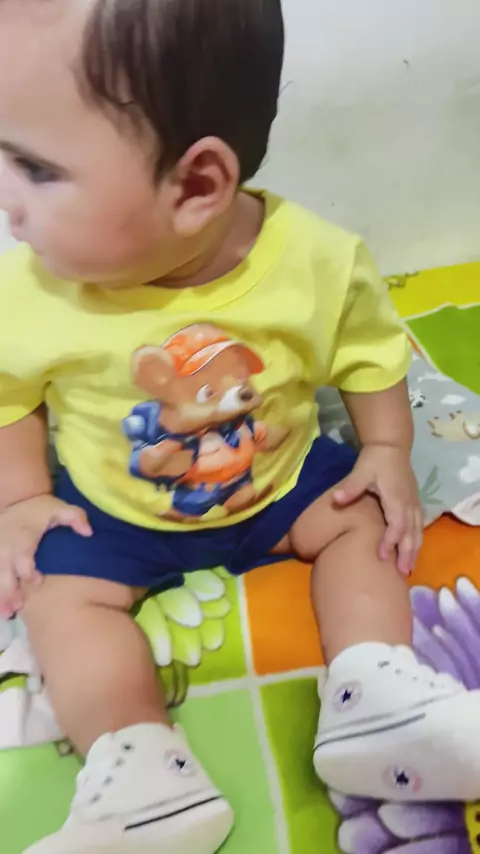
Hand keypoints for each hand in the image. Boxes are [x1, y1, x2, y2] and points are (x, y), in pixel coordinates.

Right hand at [0, 495, 91, 617]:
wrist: (16, 501)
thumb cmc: (40, 510)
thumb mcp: (59, 508)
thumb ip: (75, 517)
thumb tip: (89, 532)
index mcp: (23, 535)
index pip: (22, 555)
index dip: (28, 570)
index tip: (38, 581)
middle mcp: (6, 546)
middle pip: (4, 571)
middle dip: (9, 590)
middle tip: (17, 607)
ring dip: (0, 595)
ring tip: (6, 613)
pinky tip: (1, 609)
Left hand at [333, 444, 422, 575]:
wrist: (391, 446)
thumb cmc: (375, 460)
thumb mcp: (361, 471)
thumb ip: (350, 487)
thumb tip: (335, 499)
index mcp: (396, 499)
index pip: (396, 525)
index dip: (390, 542)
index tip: (382, 556)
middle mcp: (408, 504)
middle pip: (411, 534)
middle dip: (407, 553)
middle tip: (402, 573)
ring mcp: (414, 503)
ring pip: (417, 531)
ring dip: (414, 550)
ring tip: (409, 568)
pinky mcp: (414, 502)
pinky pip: (419, 526)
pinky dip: (416, 540)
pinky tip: (413, 550)